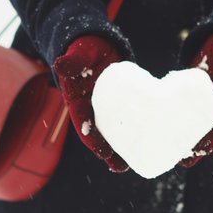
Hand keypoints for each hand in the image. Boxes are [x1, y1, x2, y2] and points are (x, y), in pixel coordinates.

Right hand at [53, 36, 128, 171]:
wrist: (97, 43)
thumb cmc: (85, 48)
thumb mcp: (79, 53)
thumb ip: (73, 60)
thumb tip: (61, 64)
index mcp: (78, 101)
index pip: (83, 123)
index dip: (91, 139)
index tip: (101, 152)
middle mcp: (92, 108)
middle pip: (100, 134)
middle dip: (109, 152)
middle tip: (120, 168)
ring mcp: (108, 107)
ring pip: (115, 131)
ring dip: (124, 148)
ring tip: (136, 163)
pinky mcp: (122, 103)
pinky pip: (129, 119)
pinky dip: (137, 130)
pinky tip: (151, 140)